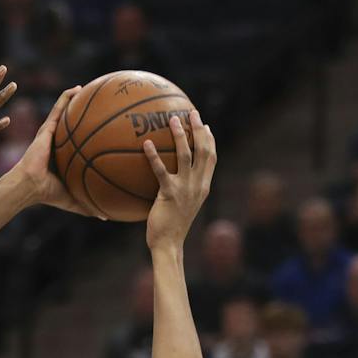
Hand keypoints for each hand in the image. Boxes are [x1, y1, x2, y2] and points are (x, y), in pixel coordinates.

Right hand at [9, 85, 94, 216]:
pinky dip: (66, 97)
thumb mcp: (73, 200)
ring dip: (75, 101)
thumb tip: (106, 217)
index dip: (89, 138)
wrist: (30, 186)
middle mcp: (58, 144)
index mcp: (64, 158)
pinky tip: (78, 88)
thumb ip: (88, 206)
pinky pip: (58, 109)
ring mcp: (51, 135)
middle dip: (84, 116)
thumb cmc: (47, 194)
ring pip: (65, 114)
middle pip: (73, 126)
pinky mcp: (46, 129)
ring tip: (89, 89)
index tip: (106, 132)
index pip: (78, 145)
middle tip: (102, 108)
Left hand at [144, 110, 215, 250]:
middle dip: (199, 129)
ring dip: (181, 135)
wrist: (169, 244)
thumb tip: (169, 178)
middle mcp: (198, 185)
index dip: (210, 140)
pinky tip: (146, 144)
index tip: (206, 125)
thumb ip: (181, 189)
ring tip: (173, 119)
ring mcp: (185, 189)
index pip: (211, 158)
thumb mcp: (182, 206)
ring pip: (186, 155)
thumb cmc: (171, 227)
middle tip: (192, 113)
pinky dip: (154, 156)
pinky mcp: (169, 194)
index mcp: (203, 186)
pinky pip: (161, 170)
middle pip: (204, 150)